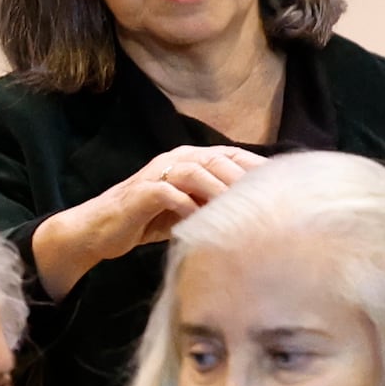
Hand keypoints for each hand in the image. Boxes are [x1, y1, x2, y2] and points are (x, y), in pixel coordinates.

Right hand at [32, 144, 262, 297]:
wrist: (98, 231)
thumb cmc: (149, 220)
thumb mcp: (189, 208)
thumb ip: (216, 201)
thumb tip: (259, 209)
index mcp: (192, 158)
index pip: (233, 155)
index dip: (259, 167)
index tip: (286, 186)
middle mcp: (177, 159)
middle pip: (220, 160)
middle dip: (246, 180)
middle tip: (270, 202)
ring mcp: (157, 173)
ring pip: (198, 172)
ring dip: (221, 191)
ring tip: (241, 212)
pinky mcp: (141, 192)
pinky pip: (169, 193)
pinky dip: (188, 206)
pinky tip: (202, 222)